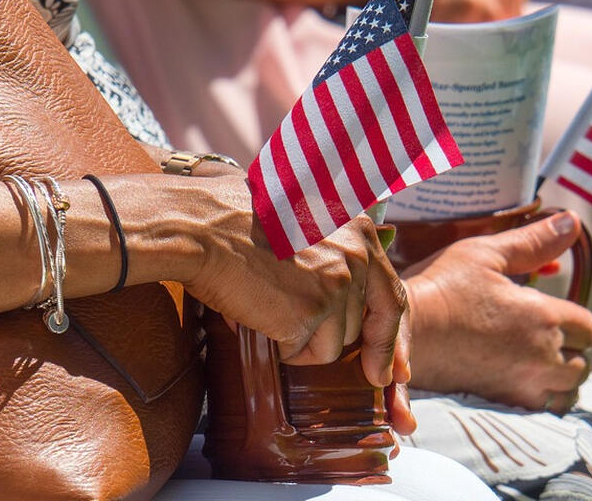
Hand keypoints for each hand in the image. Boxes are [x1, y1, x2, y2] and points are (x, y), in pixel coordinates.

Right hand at [172, 174, 409, 388]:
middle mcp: (357, 257)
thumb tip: (348, 302)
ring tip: (265, 303)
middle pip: (358, 327)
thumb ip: (336, 252)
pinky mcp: (311, 312)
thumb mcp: (304, 221)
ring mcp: (336, 285)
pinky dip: (278, 345)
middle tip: (288, 320)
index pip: (390, 296)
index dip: (388, 339)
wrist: (200, 226)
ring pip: (332, 346)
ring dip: (298, 338)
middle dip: (326, 336)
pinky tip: (257, 312)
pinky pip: (302, 353)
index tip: (388, 370)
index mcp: (360, 231)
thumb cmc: (237, 221)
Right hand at [401, 212, 591, 412]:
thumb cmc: (442, 288)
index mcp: (544, 317)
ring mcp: (523, 384)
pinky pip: (542, 409)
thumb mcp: (486, 253)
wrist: (401, 334)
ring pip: (567, 392)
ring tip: (538, 362)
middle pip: (582, 364)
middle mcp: (542, 357)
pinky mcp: (501, 403)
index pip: (589, 327)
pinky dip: (541, 398)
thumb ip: (534, 242)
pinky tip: (521, 381)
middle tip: (546, 336)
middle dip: (572, 350)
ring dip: (561, 378)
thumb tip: (573, 220)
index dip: (577, 319)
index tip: (555, 312)